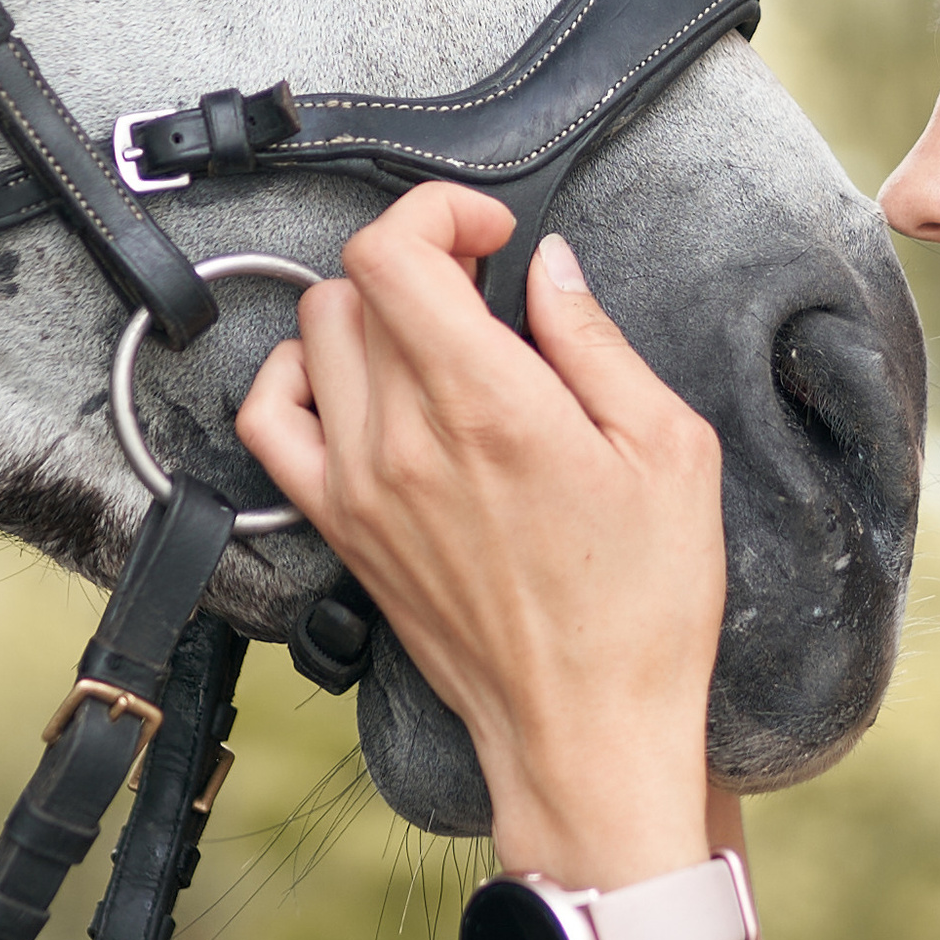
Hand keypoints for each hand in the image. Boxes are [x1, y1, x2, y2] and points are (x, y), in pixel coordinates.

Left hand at [235, 184, 726, 878]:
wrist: (586, 728)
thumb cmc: (641, 606)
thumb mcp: (669, 449)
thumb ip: (595, 342)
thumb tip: (548, 268)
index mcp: (487, 405)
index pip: (392, 252)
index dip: (437, 211)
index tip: (491, 232)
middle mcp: (402, 438)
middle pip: (354, 283)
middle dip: (422, 257)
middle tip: (485, 283)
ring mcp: (356, 484)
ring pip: (313, 336)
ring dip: (372, 310)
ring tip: (437, 336)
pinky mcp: (339, 526)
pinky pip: (269, 420)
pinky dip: (300, 377)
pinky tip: (362, 385)